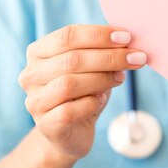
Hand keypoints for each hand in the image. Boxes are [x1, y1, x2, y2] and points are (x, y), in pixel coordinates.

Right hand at [18, 24, 146, 160]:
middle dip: (108, 57)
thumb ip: (102, 53)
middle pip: (71, 60)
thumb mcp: (93, 69)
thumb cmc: (83, 94)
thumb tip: (127, 44)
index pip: (67, 36)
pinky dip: (91, 103)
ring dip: (102, 79)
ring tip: (121, 78)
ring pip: (69, 84)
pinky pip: (70, 111)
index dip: (99, 35)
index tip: (127, 38)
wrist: (72, 132)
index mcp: (38, 52)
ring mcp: (34, 101)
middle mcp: (30, 75)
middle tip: (136, 58)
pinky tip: (101, 100)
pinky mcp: (45, 125)